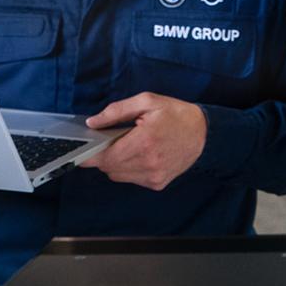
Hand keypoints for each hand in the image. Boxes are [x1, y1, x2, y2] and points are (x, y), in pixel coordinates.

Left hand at [81, 92, 207, 190]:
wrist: (205, 134)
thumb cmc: (177, 115)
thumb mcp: (147, 101)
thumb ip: (116, 111)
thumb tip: (93, 123)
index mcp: (145, 140)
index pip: (105, 157)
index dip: (89, 156)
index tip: (80, 151)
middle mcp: (149, 162)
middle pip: (108, 168)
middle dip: (104, 155)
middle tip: (112, 140)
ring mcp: (154, 176)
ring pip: (117, 175)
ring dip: (116, 163)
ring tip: (130, 146)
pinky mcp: (158, 183)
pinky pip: (131, 179)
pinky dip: (129, 168)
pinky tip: (140, 155)